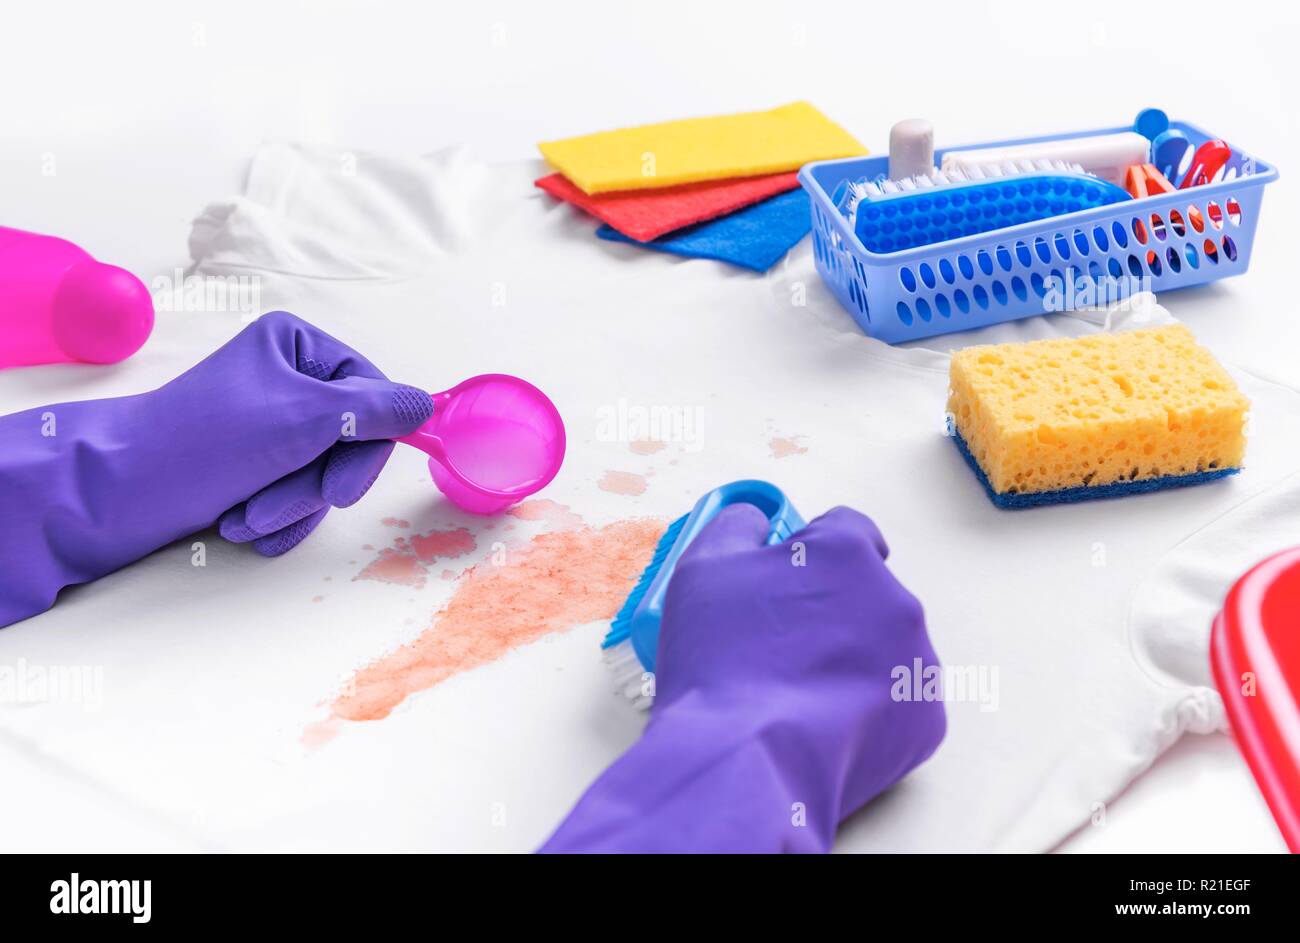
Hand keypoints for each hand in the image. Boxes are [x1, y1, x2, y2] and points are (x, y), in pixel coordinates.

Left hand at [210, 312, 432, 554]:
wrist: (122, 492)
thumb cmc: (206, 440)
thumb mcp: (304, 417)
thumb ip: (374, 410)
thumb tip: (426, 404)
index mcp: (296, 346)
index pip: (372, 394)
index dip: (364, 445)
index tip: (343, 486)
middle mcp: (288, 380)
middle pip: (350, 441)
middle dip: (314, 484)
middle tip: (279, 502)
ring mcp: (274, 427)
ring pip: (325, 474)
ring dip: (290, 506)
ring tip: (245, 515)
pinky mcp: (258, 467)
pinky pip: (300, 497)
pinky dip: (276, 518)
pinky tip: (240, 524)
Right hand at [657, 505, 945, 814]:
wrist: (747, 762)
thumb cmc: (723, 660)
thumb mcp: (704, 567)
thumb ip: (737, 526)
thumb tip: (757, 524)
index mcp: (848, 552)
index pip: (845, 528)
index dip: (812, 551)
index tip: (788, 579)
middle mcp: (897, 599)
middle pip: (865, 592)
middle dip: (831, 612)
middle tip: (780, 648)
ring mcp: (918, 663)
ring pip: (884, 649)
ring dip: (851, 661)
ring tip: (796, 695)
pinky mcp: (926, 722)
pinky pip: (896, 704)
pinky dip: (867, 711)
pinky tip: (821, 726)